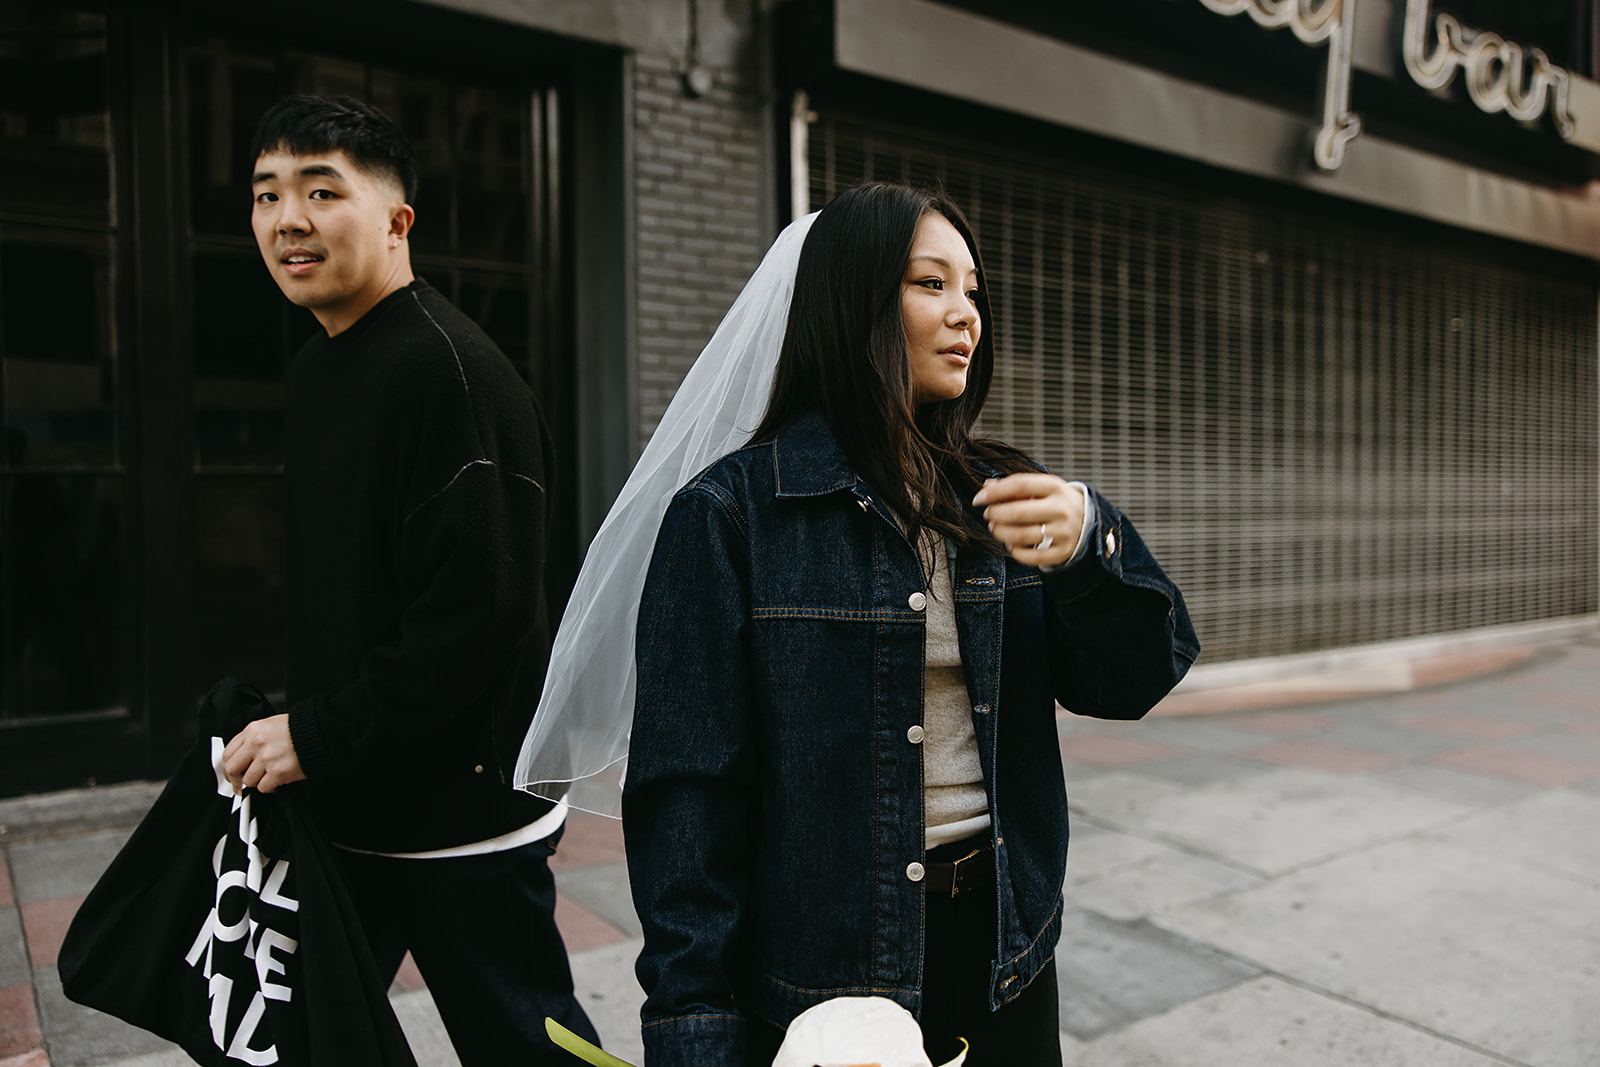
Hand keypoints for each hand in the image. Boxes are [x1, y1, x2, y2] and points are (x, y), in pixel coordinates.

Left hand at [221, 713, 305, 793]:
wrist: (319, 731)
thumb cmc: (298, 728)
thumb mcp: (269, 725)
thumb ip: (253, 739)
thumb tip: (242, 757)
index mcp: (252, 731)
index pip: (228, 753)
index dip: (227, 767)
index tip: (231, 773)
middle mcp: (256, 745)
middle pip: (233, 769)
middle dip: (235, 780)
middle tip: (239, 785)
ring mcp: (267, 759)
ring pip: (248, 781)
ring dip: (257, 782)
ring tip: (267, 777)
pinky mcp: (278, 772)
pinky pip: (264, 787)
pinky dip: (269, 787)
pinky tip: (276, 781)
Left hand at [972, 473, 1086, 568]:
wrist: (1088, 520)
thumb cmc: (1057, 502)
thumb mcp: (1042, 488)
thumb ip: (1015, 487)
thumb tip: (986, 487)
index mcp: (1055, 487)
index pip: (1020, 485)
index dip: (995, 492)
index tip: (979, 499)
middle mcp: (1061, 509)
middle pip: (1018, 512)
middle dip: (996, 514)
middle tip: (988, 515)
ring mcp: (1064, 532)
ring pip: (1021, 536)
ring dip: (1001, 533)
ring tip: (995, 528)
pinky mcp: (1062, 552)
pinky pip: (1031, 556)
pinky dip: (1015, 551)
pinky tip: (1010, 544)